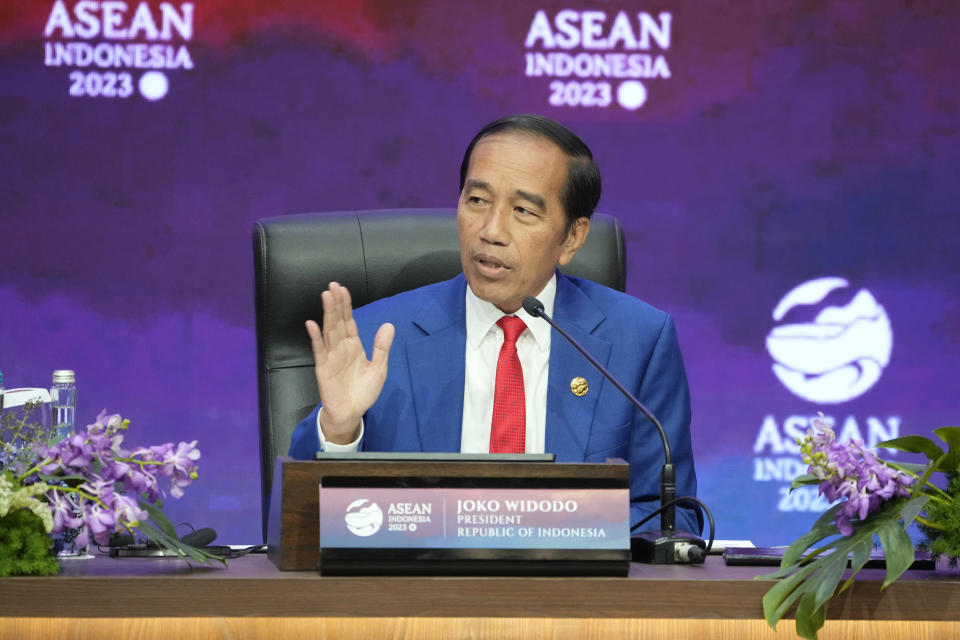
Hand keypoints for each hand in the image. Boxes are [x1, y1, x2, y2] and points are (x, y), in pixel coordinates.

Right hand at [306, 282, 394, 443]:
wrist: (352, 413)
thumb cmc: (363, 391)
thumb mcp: (379, 368)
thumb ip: (382, 347)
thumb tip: (389, 325)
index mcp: (354, 345)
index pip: (349, 321)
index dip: (346, 305)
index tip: (343, 289)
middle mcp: (341, 347)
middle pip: (338, 321)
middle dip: (336, 304)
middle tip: (333, 285)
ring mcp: (331, 356)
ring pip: (329, 330)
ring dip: (327, 314)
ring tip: (326, 296)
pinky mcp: (323, 367)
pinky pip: (319, 350)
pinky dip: (315, 337)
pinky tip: (312, 324)